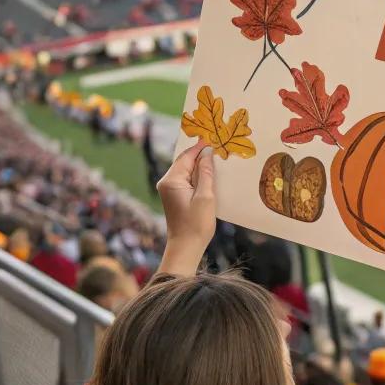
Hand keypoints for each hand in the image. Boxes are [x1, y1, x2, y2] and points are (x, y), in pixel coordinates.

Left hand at [157, 144, 215, 276]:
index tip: (214, 137)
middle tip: (217, 144)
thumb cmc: (196, 225)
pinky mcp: (174, 196)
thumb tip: (207, 154)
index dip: (200, 146)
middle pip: (185, 161)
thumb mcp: (205, 197)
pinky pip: (186, 178)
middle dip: (200, 153)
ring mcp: (169, 189)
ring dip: (200, 164)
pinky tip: (210, 173)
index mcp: (172, 180)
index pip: (187, 156)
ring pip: (186, 169)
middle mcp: (167, 182)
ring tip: (217, 157)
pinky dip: (198, 174)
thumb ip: (206, 173)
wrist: (186, 247)